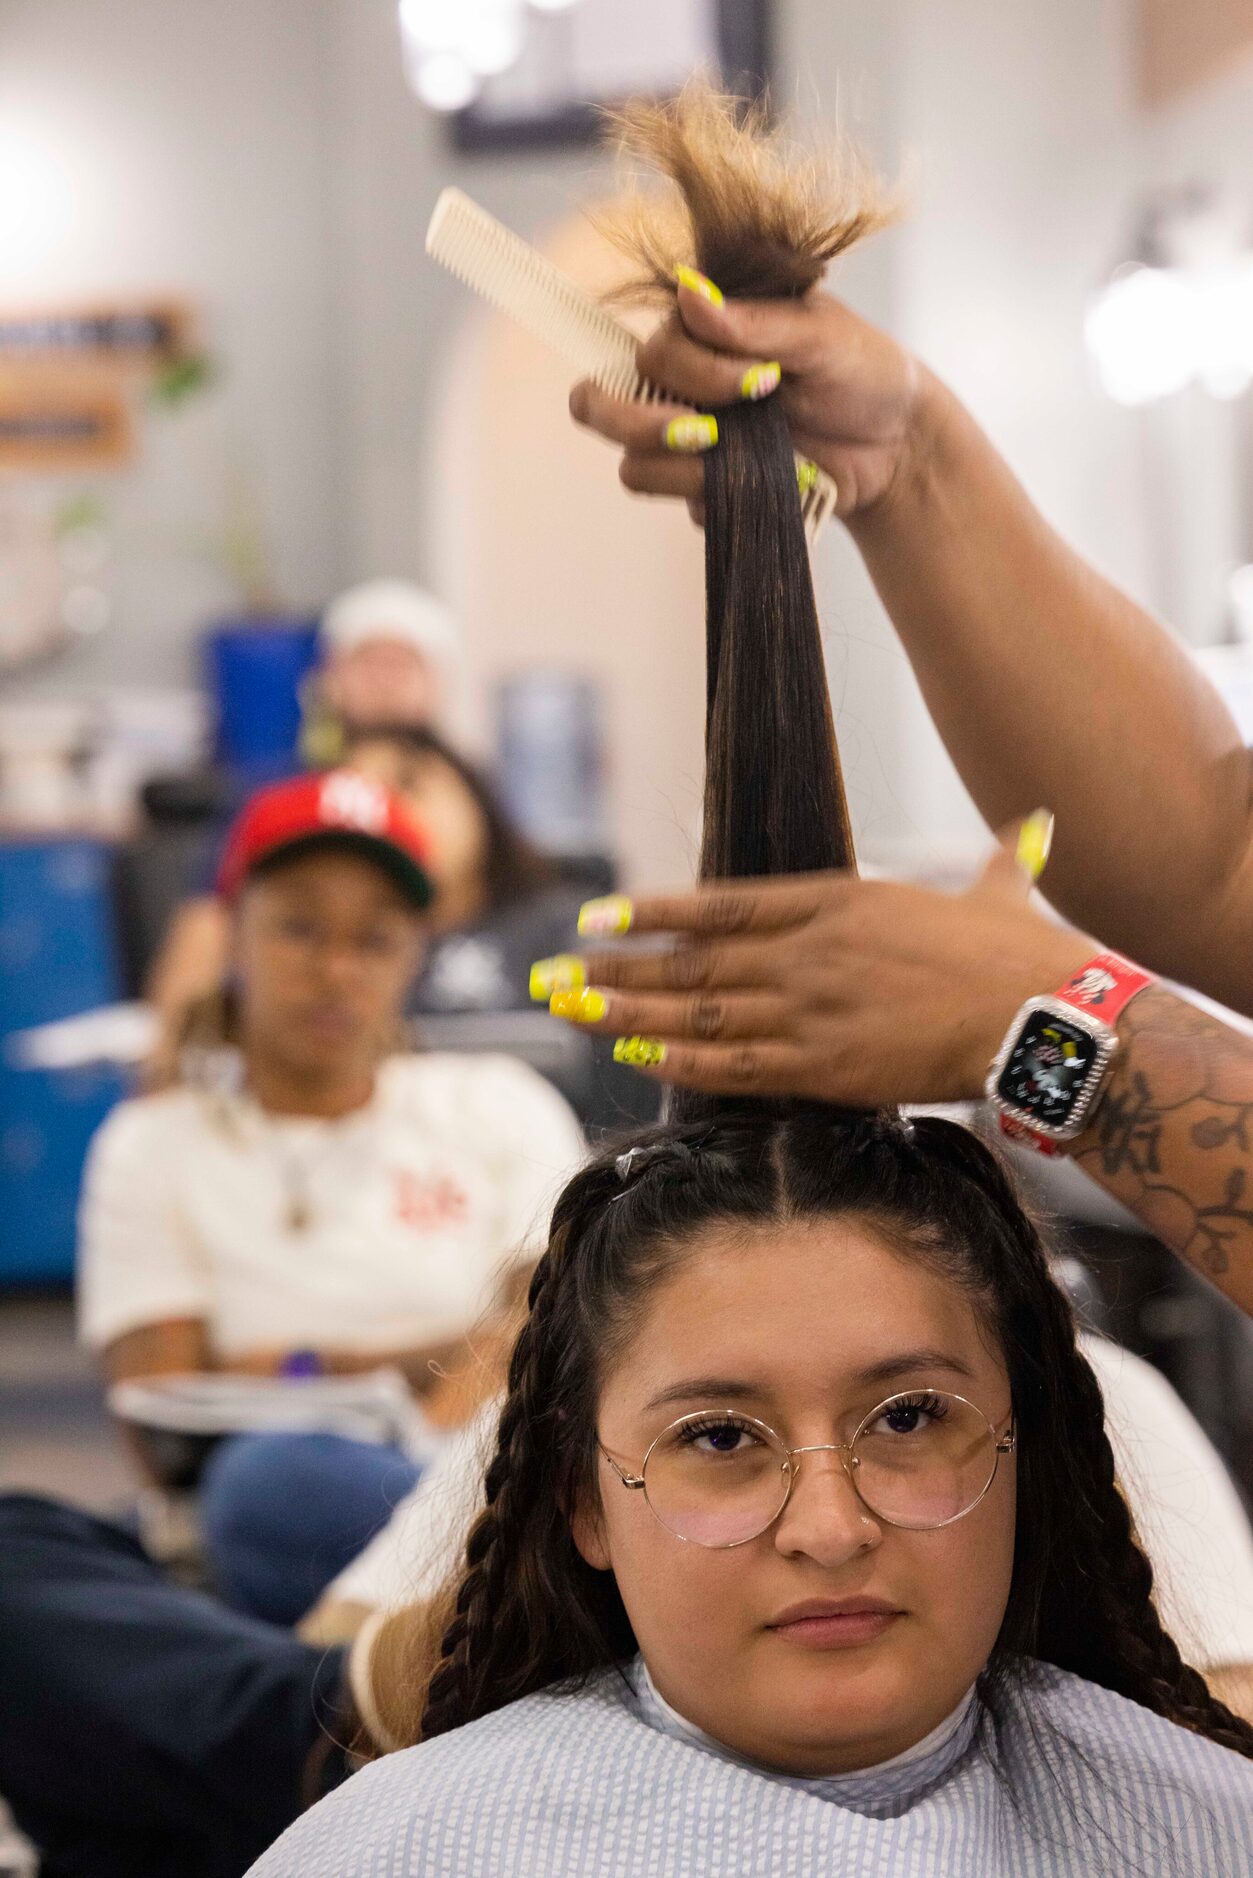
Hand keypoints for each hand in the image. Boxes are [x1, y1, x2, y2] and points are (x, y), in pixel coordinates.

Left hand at [553, 843, 1092, 1108]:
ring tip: (571, 1013)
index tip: (599, 917)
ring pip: (696, 1012)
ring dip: (626, 1014)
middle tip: (554, 976)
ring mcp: (806, 1010)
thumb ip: (998, 860)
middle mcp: (804, 952)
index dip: (651, 914)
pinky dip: (679, 1061)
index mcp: (833, 901)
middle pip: (687, 962)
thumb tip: (1035, 827)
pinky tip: (634, 1058)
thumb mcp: (996, 891)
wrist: (1035, 1014)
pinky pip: (733, 1064)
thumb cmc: (1016, 952)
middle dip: (614, 970)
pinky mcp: (821, 1066)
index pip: (717, 906)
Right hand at [568, 276, 927, 521]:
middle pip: (601, 406)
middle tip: (709, 433)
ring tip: (737, 458)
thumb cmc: (865, 373)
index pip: (649, 352)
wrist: (898, 445)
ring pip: (633, 465)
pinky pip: (678, 504)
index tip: (761, 382)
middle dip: (646, 423)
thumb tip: (689, 294)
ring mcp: (691, 440)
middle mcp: (683, 385)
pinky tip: (764, 484)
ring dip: (679, 467)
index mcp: (703, 333)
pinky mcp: (707, 489)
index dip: (692, 372)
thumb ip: (754, 323)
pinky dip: (714, 498)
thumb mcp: (822, 335)